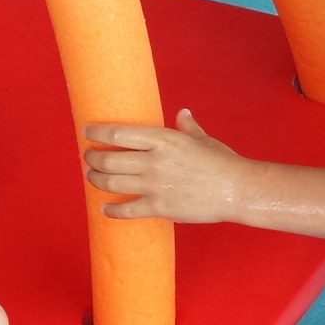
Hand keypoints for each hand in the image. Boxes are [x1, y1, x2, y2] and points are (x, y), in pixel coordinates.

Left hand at [82, 110, 255, 222]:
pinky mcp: (160, 207)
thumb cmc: (222, 162)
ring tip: (91, 177)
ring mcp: (155, 185)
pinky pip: (127, 210)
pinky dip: (111, 210)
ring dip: (95, 180)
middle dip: (92, 159)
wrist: (238, 189)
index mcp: (164, 139)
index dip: (97, 133)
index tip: (86, 132)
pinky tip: (104, 209)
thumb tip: (183, 114)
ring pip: (111, 184)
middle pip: (109, 159)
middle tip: (88, 158)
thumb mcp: (202, 139)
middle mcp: (155, 161)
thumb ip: (187, 127)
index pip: (119, 133)